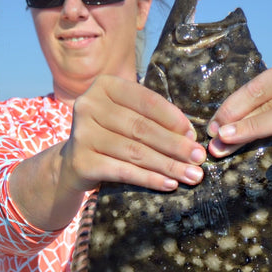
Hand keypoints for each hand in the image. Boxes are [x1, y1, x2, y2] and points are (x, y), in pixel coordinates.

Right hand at [59, 74, 205, 192]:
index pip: (146, 101)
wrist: (73, 163)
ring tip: (191, 176)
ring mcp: (82, 134)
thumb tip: (189, 137)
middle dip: (175, 146)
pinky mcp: (82, 161)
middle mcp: (89, 105)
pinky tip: (169, 184)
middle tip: (198, 159)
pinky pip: (123, 171)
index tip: (194, 136)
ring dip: (168, 166)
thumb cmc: (110, 136)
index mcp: (105, 86)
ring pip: (135, 152)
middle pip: (142, 128)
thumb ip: (153, 119)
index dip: (173, 119)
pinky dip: (150, 179)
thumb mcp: (127, 118)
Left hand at [206, 58, 271, 170]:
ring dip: (257, 129)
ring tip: (232, 141)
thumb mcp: (270, 115)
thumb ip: (247, 116)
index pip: (259, 86)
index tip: (213, 125)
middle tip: (217, 139)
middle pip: (271, 102)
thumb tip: (214, 131)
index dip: (233, 105)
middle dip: (240, 122)